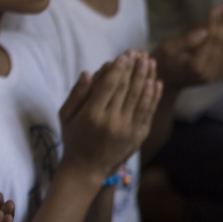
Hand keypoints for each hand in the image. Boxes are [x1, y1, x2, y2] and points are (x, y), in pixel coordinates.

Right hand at [59, 51, 161, 178]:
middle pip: (126, 89)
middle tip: (140, 52)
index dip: (118, 68)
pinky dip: (153, 96)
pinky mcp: (138, 136)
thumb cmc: (74, 138)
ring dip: (147, 77)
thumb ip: (77, 94)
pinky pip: (148, 112)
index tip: (125, 54)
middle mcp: (112, 122)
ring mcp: (127, 130)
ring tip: (150, 61)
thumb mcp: (66, 116)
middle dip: (134, 68)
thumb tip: (89, 72)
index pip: (109, 86)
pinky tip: (156, 82)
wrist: (87, 168)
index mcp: (92, 115)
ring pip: (140, 98)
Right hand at [152, 5, 222, 88]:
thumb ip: (186, 41)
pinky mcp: (219, 76)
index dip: (214, 24)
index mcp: (194, 67)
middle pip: (220, 46)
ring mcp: (215, 76)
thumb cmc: (163, 60)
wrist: (166, 81)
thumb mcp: (168, 48)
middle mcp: (207, 74)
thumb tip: (204, 31)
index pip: (209, 42)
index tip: (216, 8)